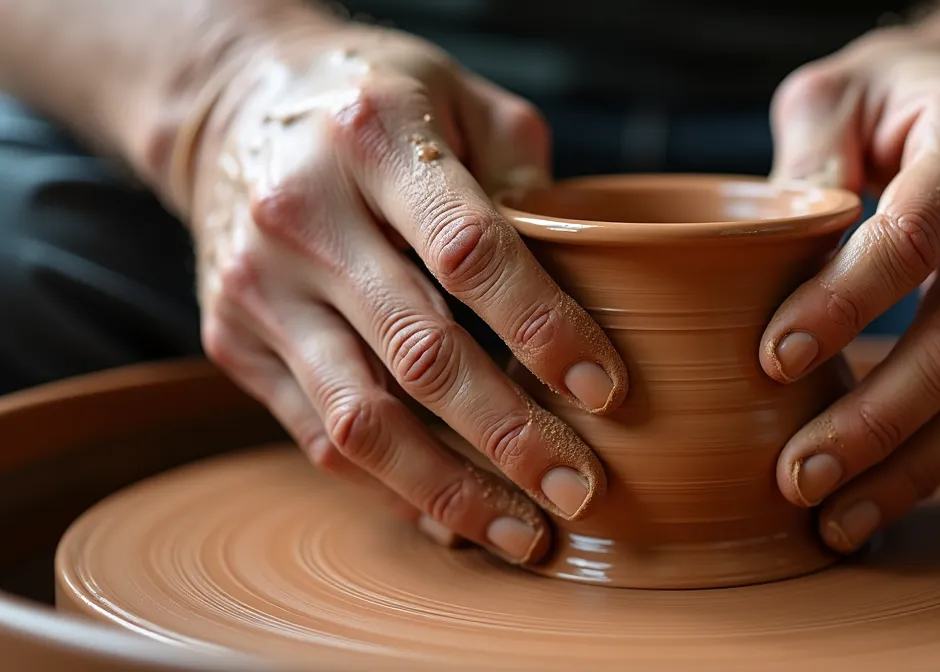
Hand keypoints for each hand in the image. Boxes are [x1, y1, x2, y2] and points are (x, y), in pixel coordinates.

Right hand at [180, 20, 627, 564]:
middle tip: (582, 487)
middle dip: (511, 434)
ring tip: (526, 532)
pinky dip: (392, 487)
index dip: (543, 327)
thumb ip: (528, 175)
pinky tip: (456, 514)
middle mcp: (304, 216)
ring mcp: (260, 288)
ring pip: (360, 419)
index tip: (606, 389)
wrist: (234, 105)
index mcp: (375, 139)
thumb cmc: (380, 105)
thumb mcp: (463, 97)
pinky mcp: (233, 342)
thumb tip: (590, 278)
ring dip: (450, 488)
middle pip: (419, 353)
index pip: (470, 251)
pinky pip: (319, 436)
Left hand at [761, 30, 939, 551]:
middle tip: (793, 475)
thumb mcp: (838, 94)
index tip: (773, 361)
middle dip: (870, 421)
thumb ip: (804, 160)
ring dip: (904, 467)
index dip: (842, 306)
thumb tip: (762, 253)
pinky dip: (937, 458)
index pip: (910, 239)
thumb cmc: (901, 99)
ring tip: (831, 518)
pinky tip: (878, 495)